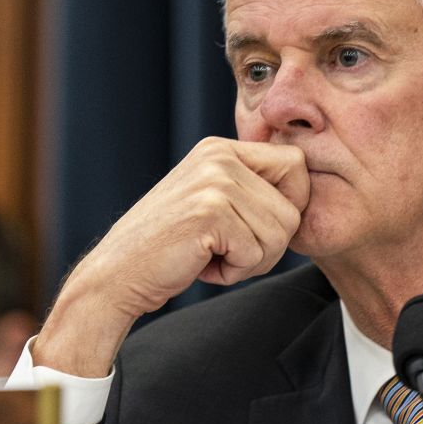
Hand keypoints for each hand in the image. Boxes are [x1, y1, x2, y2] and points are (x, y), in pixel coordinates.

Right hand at [33, 137, 309, 376]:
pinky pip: (257, 253)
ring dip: (251, 261)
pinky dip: (235, 272)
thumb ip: (249, 191)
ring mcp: (214, 182)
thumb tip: (306, 194)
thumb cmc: (169, 248)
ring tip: (211, 256)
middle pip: (293, 205)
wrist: (116, 275)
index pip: (295, 164)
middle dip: (271, 243)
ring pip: (280, 233)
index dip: (290, 203)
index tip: (257, 228)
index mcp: (220, 149)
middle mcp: (218, 156)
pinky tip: (202, 265)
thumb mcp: (210, 203)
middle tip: (230, 252)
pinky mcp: (210, 212)